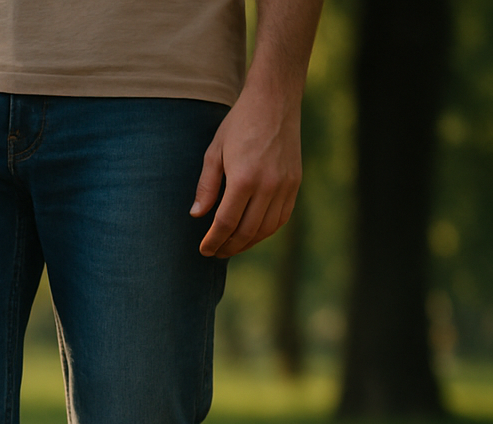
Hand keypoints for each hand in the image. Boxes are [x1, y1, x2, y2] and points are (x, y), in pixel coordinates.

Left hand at [191, 82, 302, 257]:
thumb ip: (206, 186)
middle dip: (228, 246)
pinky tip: (253, 233)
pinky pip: (282, 217)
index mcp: (244, 179)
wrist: (275, 101)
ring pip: (267, 228)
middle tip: (215, 252)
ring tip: (232, 246)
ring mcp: (286, 185)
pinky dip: (266, 230)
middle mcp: (268, 186)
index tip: (204, 250)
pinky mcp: (295, 182)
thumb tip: (197, 215)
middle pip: (247, 231)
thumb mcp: (214, 152)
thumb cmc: (239, 124)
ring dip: (248, 242)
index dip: (213, 241)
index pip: (226, 223)